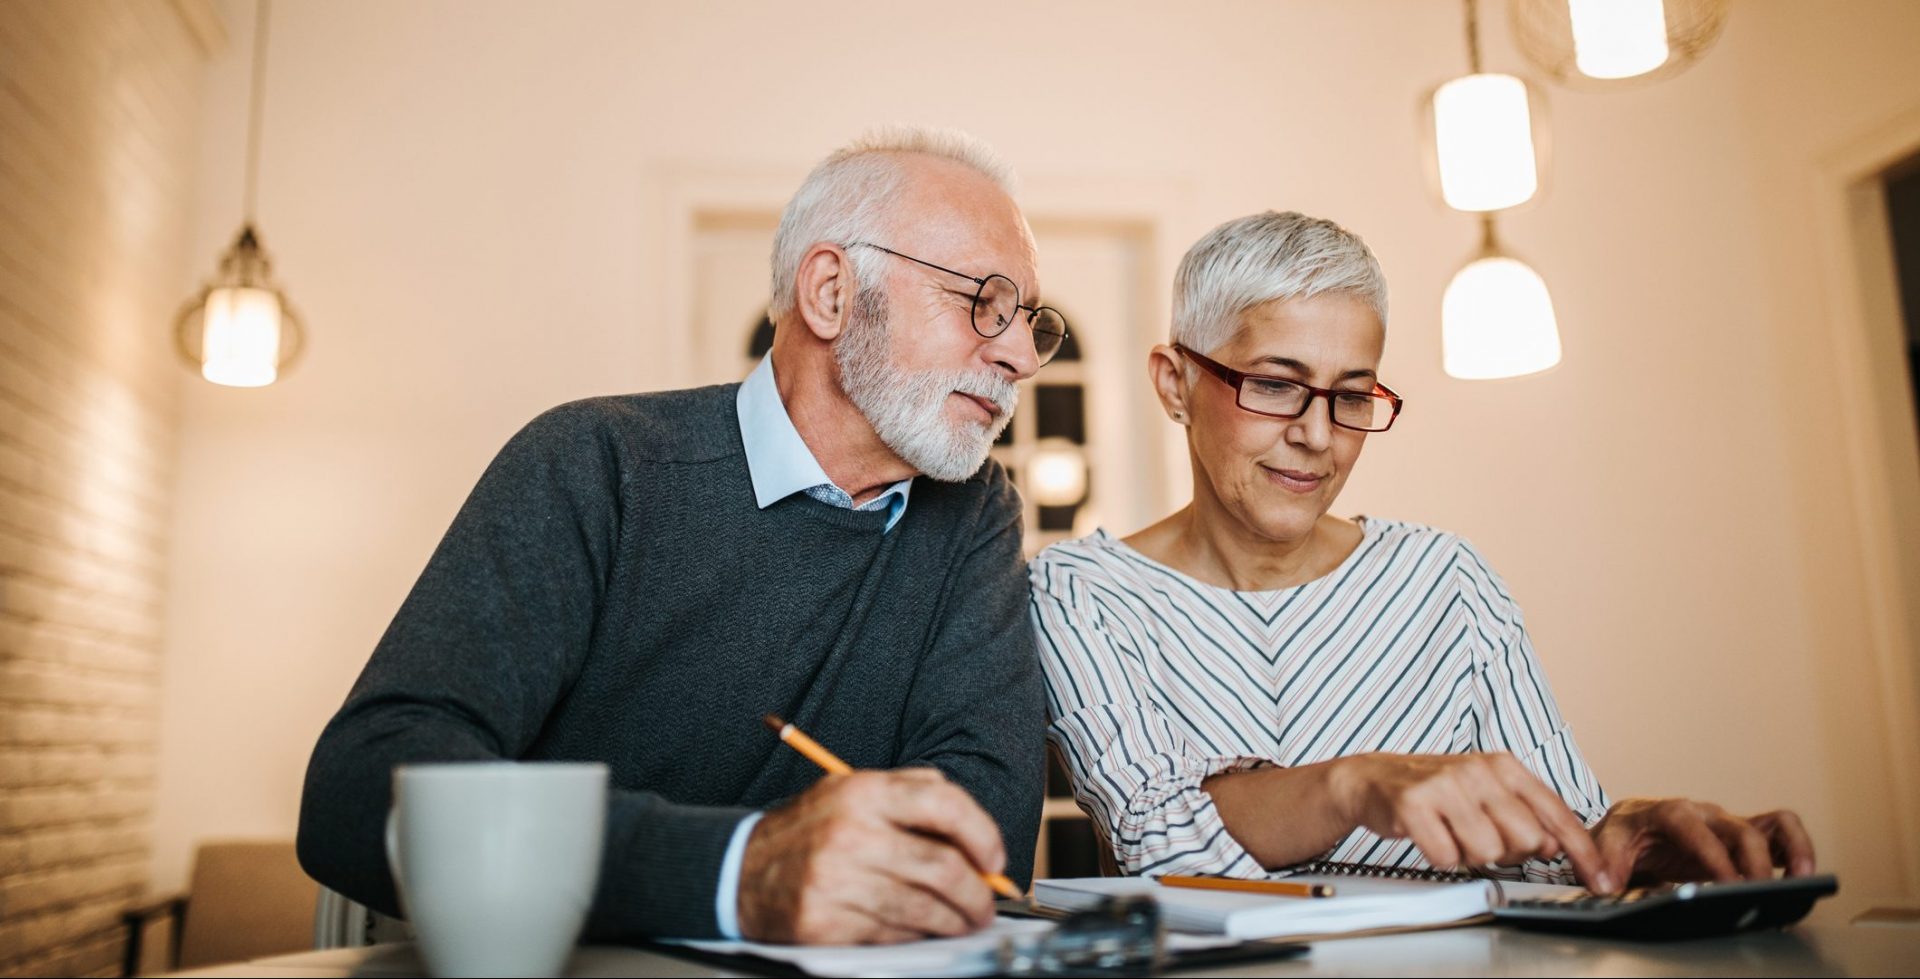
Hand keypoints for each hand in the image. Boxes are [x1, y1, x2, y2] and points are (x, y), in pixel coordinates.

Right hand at [735, 768, 1006, 944]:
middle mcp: (851, 832)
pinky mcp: (826, 922)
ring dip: (955, 920)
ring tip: (965, 921)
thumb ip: (911, 793)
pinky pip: (892, 933)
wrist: (739, 871)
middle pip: (942, 866)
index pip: (943, 803)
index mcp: (863, 792)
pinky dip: (918, 935)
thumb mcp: (852, 791)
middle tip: (986, 903)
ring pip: (923, 907)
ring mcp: (836, 879)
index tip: (994, 859)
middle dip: (977, 893)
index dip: (982, 833)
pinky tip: (923, 930)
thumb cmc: (809, 832)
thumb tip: (973, 830)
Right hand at [1328, 752, 1612, 891]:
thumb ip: (1526, 815)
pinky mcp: (1413, 804)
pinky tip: (1431, 836)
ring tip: (1452, 834)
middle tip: (1480, 837)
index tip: (1599, 879)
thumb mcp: (1487, 793)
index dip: (1582, 852)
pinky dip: (1440, 856)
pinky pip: (1446, 856)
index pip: (1557, 814)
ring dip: (1469, 855)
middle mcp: (1478, 770)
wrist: (1374, 778)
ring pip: (1487, 852)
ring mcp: (1445, 785)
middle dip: (1507, 852)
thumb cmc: (1436, 790)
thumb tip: (1556, 845)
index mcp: (1504, 766)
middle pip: (1525, 840)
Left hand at [1592, 798, 1814, 888]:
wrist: (1631, 826)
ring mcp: (1727, 824)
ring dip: (1791, 848)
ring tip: (1803, 878)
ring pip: (1770, 825)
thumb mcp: (1607, 844)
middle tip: (1759, 894)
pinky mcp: (1743, 837)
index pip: (1693, 828)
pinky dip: (1796, 848)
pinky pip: (1779, 833)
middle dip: (1753, 863)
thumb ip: (1607, 861)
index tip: (1726, 883)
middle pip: (1739, 830)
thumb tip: (1608, 883)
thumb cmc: (1623, 833)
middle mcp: (1704, 813)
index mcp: (1669, 811)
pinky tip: (1802, 875)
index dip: (1712, 855)